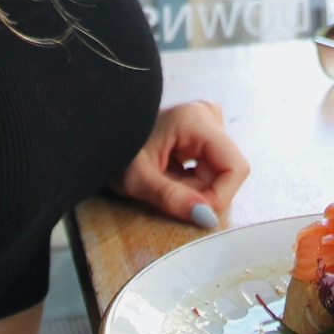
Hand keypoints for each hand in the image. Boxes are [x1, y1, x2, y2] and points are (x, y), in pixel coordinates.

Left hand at [112, 101, 249, 228]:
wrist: (98, 135)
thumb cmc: (113, 150)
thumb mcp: (138, 180)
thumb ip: (172, 199)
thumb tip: (207, 218)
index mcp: (197, 120)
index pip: (235, 168)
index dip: (220, 196)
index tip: (193, 211)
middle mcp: (207, 115)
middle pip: (225, 172)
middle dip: (201, 192)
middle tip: (166, 191)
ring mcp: (206, 122)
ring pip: (218, 172)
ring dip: (194, 188)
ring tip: (164, 181)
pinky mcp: (202, 132)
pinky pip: (210, 167)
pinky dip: (191, 181)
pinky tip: (169, 175)